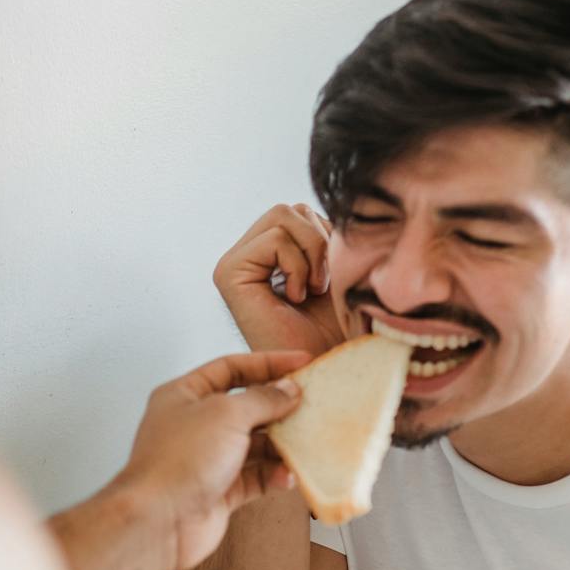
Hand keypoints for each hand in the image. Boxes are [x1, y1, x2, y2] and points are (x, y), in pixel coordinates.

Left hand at [114, 350, 310, 569]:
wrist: (160, 522)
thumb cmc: (177, 462)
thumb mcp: (226, 414)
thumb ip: (262, 399)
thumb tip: (287, 389)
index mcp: (184, 395)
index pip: (230, 368)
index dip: (267, 363)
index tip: (300, 362)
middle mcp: (193, 425)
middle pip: (246, 407)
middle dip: (278, 408)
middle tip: (310, 405)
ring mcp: (206, 460)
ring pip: (254, 445)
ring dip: (280, 446)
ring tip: (304, 444)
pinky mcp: (218, 491)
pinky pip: (255, 477)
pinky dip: (273, 475)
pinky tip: (288, 476)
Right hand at [214, 204, 350, 356]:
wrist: (330, 368)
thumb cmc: (340, 328)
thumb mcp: (339, 267)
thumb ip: (323, 231)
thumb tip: (324, 200)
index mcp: (268, 255)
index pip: (300, 212)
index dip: (328, 238)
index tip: (330, 281)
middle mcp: (246, 257)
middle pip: (290, 208)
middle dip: (321, 242)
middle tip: (323, 285)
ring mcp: (234, 264)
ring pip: (283, 215)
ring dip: (312, 254)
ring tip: (311, 291)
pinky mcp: (229, 273)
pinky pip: (275, 239)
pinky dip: (298, 267)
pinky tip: (295, 299)